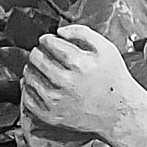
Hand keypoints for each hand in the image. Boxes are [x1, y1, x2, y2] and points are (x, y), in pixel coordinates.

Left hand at [21, 24, 144, 135]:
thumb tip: (59, 31)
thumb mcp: (106, 48)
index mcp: (79, 64)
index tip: (48, 40)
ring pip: (29, 77)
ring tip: (43, 68)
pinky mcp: (51, 115)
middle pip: (36, 59)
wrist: (119, 111)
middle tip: (43, 53)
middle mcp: (66, 82)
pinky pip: (28, 98)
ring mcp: (57, 101)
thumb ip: (82, 32)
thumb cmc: (113, 78)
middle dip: (38, 52)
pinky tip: (39, 84)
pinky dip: (29, 88)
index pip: (50, 43)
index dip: (46, 39)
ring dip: (32, 68)